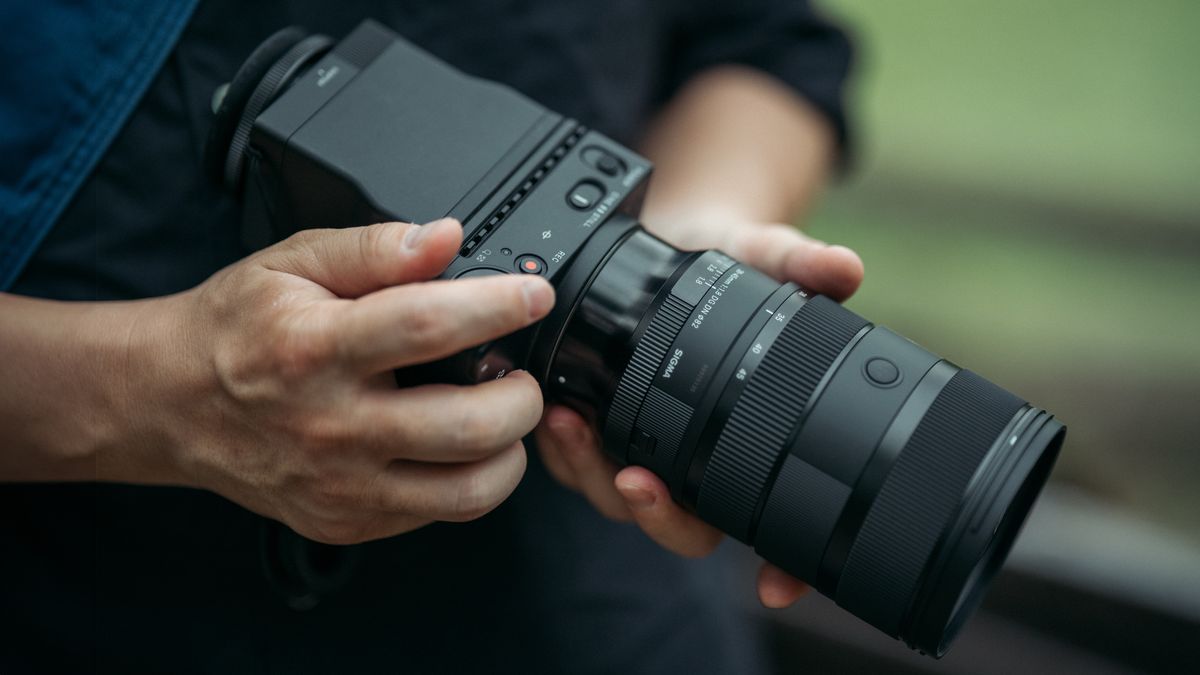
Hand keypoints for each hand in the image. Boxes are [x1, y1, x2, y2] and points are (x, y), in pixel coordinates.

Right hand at [119, 218, 553, 544]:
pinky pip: (438, 512)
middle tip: (517, 371)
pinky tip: (453, 444)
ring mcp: (341, 485)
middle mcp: (331, 426)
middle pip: (468, 426)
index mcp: (316, 349)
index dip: (497, 307)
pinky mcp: (348, 521)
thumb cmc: (235, 330)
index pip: (428, 325)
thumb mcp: (293, 263)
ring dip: (509, 451)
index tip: (534, 295)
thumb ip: (373, 249)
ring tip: (498, 415)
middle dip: (521, 395)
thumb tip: (442, 237)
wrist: (172, 404)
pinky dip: (467, 479)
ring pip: (468, 491)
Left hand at [535, 217, 862, 607]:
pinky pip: (577, 465)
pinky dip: (563, 448)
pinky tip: (557, 410)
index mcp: (757, 440)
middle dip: (657, 515)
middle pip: (686, 528)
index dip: (785, 567)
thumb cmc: (735, 267)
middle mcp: (704, 460)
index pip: (780, 523)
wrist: (686, 245)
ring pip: (619, 500)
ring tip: (571, 422)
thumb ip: (800, 264)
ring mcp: (650, 450)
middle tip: (633, 478)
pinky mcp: (600, 431)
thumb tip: (843, 267)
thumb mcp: (766, 255)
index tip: (770, 584)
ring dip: (592, 473)